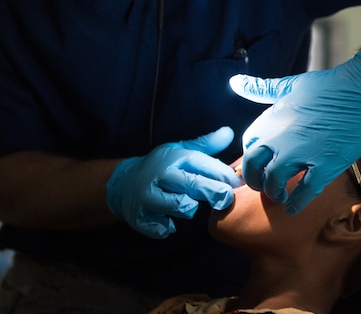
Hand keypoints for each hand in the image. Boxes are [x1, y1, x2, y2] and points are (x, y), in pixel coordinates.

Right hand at [106, 127, 241, 238]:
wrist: (122, 183)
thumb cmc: (160, 167)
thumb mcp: (180, 150)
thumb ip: (206, 145)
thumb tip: (229, 132)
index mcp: (173, 158)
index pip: (201, 162)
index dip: (222, 173)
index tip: (238, 182)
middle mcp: (161, 175)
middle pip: (192, 184)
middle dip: (213, 191)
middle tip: (226, 198)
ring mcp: (148, 196)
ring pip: (179, 206)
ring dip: (188, 208)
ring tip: (187, 204)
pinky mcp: (140, 217)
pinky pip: (162, 228)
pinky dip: (167, 227)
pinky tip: (167, 221)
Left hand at [229, 52, 360, 213]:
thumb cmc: (330, 85)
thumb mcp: (290, 84)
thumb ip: (262, 89)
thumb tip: (235, 82)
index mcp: (272, 118)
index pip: (248, 145)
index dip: (252, 158)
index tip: (258, 164)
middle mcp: (281, 137)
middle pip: (253, 167)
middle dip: (255, 180)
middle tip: (264, 186)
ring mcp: (302, 153)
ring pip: (274, 183)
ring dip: (274, 193)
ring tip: (279, 197)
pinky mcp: (325, 165)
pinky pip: (304, 192)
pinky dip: (296, 204)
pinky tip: (293, 208)